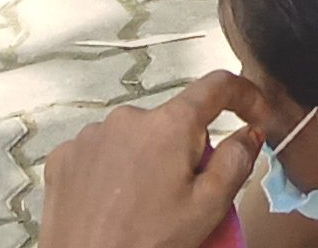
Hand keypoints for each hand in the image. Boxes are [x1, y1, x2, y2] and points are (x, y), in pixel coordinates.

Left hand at [39, 70, 261, 247]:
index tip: (254, 115)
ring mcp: (90, 135)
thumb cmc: (147, 244)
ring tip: (142, 202)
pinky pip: (100, 150)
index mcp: (169, 125)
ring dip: (146, 158)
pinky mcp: (63, 156)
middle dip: (185, 147)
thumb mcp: (208, 208)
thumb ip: (237, 160)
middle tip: (183, 191)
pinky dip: (112, 169)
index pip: (218, 86)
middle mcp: (127, 118)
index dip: (245, 95)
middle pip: (173, 120)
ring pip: (135, 136)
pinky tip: (112, 201)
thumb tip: (248, 132)